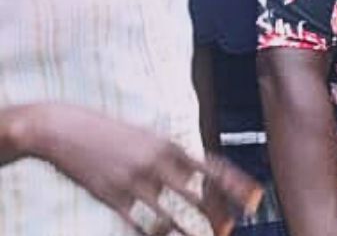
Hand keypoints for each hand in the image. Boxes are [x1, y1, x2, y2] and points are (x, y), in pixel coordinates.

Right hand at [13, 103, 260, 235]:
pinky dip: (154, 235)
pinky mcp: (111, 196)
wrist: (63, 128)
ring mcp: (133, 182)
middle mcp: (156, 164)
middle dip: (217, 216)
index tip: (256, 199)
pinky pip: (138, 223)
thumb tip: (196, 174)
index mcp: (169, 145)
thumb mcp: (147, 136)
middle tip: (231, 229)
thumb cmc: (109, 131)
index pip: (213, 168)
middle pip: (197, 197)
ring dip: (190, 233)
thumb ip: (172, 155)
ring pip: (170, 217)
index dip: (237, 185)